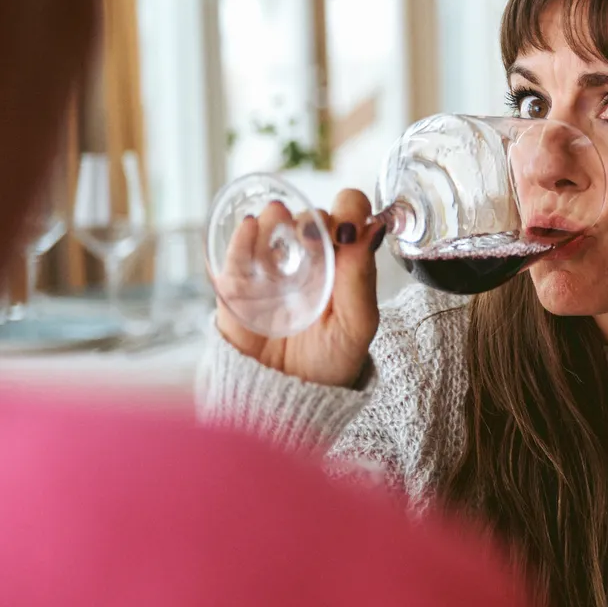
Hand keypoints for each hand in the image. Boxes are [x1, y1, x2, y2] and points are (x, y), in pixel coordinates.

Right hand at [214, 190, 383, 387]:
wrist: (290, 397)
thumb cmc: (332, 359)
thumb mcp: (357, 323)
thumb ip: (361, 277)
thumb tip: (371, 228)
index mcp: (343, 261)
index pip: (349, 217)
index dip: (350, 209)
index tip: (348, 228)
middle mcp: (308, 258)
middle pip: (310, 218)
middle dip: (313, 217)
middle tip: (314, 234)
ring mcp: (271, 269)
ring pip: (271, 229)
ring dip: (276, 217)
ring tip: (278, 217)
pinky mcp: (238, 286)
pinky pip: (236, 256)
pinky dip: (241, 239)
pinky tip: (249, 227)